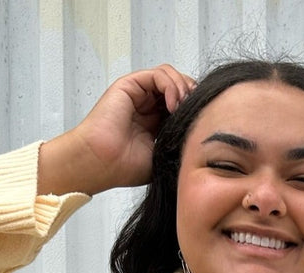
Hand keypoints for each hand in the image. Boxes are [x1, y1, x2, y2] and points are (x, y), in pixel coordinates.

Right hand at [37, 64, 196, 196]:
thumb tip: (202, 135)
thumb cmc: (124, 166)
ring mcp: (138, 94)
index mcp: (155, 122)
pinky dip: (171, 85)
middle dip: (192, 95)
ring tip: (183, 108)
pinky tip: (174, 103)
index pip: (183, 104)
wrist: (101, 163)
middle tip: (197, 112)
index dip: (195, 108)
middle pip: (179, 85)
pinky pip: (158, 74)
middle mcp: (147, 105)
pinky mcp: (129, 85)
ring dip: (183, 88)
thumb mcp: (163, 156)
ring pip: (170, 76)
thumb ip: (180, 142)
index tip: (202, 122)